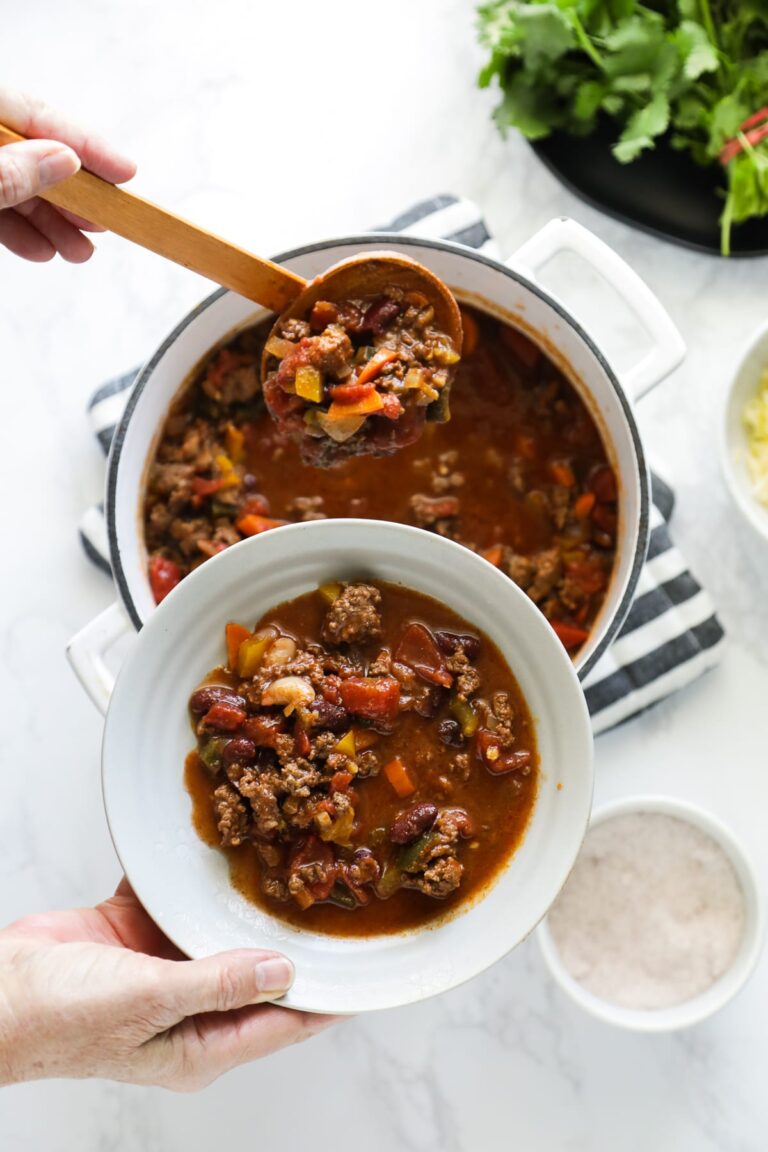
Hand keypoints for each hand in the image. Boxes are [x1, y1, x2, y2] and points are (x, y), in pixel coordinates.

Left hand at [0, 88, 135, 261]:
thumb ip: (11, 171)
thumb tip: (65, 160)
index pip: (36, 113)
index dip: (85, 144)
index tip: (124, 172)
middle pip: (30, 151)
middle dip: (71, 194)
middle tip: (103, 222)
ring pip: (13, 183)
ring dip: (50, 221)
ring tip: (78, 250)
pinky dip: (19, 228)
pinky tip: (42, 248)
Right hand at [0, 879, 335, 1089]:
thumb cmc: (60, 1019)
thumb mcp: (148, 1002)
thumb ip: (217, 984)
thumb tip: (283, 971)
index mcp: (202, 1044)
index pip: (285, 1020)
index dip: (327, 993)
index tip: (365, 962)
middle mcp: (193, 1006)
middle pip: (259, 969)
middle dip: (291, 934)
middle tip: (331, 886)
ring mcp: (167, 965)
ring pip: (222, 926)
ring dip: (246, 897)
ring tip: (290, 853)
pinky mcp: (140, 929)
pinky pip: (180, 896)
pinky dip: (198, 872)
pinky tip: (225, 840)